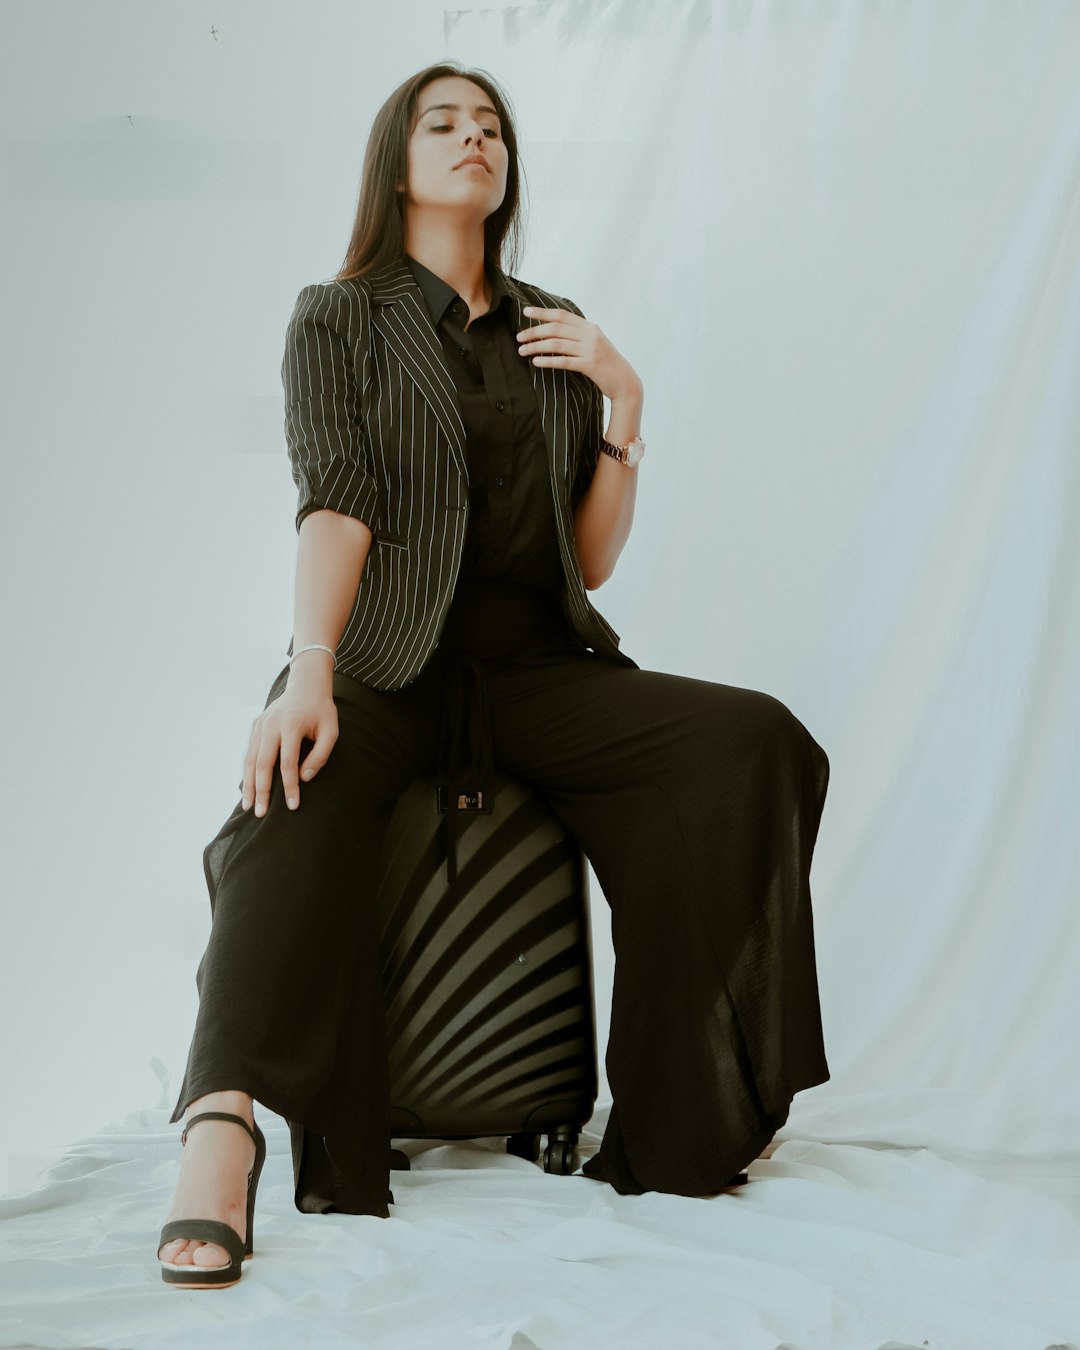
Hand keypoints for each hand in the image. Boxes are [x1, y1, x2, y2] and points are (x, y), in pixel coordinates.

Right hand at [241, 679, 337, 816]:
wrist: (306, 685)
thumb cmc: (321, 711)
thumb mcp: (331, 730)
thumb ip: (320, 755)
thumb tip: (305, 777)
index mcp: (290, 725)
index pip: (287, 763)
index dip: (290, 787)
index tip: (292, 806)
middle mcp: (271, 724)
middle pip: (262, 764)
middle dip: (261, 791)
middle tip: (260, 813)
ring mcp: (260, 724)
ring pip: (249, 759)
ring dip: (248, 784)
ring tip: (248, 806)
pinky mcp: (255, 725)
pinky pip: (248, 752)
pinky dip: (246, 771)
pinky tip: (247, 787)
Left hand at [517, 306, 641, 401]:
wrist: (625, 382)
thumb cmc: (606, 364)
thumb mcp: (594, 344)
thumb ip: (578, 336)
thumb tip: (555, 332)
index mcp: (590, 327)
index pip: (561, 315)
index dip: (542, 312)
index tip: (525, 312)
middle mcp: (590, 335)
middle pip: (555, 328)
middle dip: (534, 331)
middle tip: (519, 337)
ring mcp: (591, 349)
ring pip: (556, 344)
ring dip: (536, 346)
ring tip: (522, 351)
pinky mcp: (590, 365)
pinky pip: (564, 361)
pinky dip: (548, 361)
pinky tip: (536, 362)